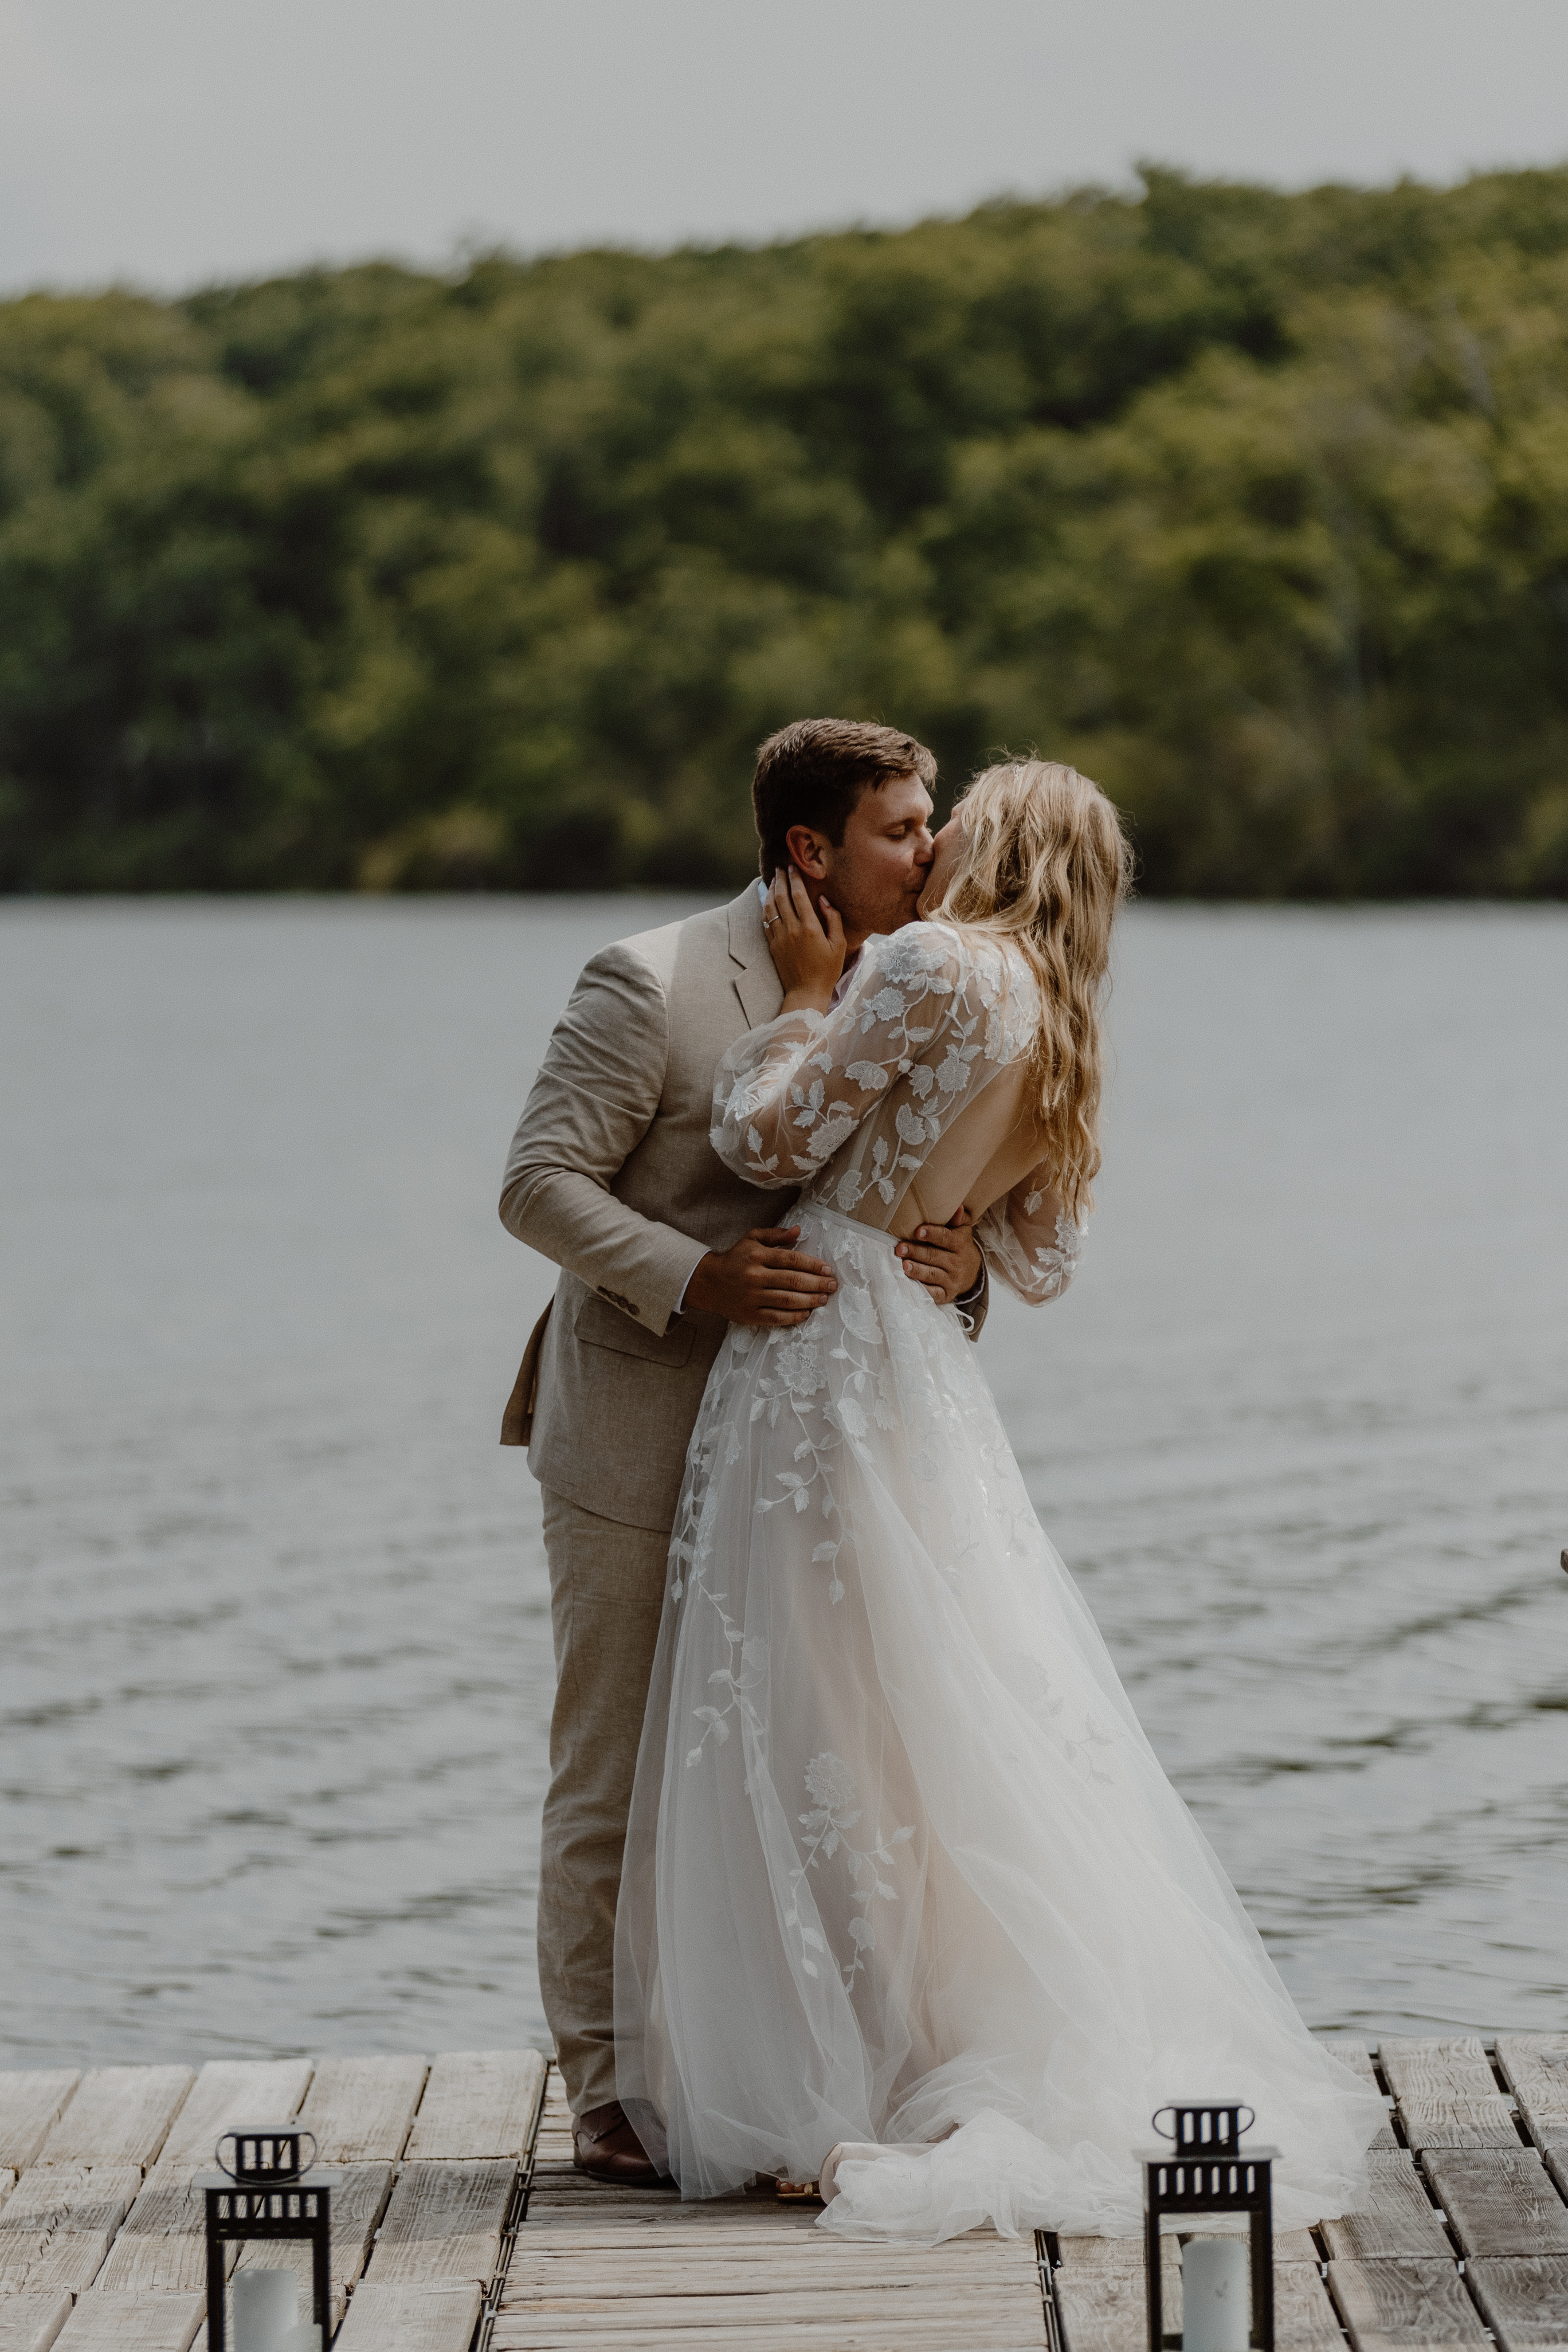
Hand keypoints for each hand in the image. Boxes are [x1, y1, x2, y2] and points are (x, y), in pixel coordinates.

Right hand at [683, 1225, 838, 1326]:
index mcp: (757, 1256)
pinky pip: (776, 1317)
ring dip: (810, 1300)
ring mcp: (751, 1297)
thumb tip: (799, 1230)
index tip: (827, 1270)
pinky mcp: (748, 1315)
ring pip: (787, 1300)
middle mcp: (754, 1276)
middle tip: (832, 1286)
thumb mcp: (752, 1239)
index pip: (792, 1260)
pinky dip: (793, 1317)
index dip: (813, 1265)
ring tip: (824, 1299)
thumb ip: (776, 1235)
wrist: (708, 1282)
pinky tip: (806, 1313)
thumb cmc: (736, 1258)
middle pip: (793, 1281)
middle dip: (817, 1284)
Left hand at [762, 867, 844, 1012]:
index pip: (798, 895)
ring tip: (773, 880)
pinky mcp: (772, 945)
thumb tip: (823, 899)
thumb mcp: (839, 944)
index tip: (793, 866)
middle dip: (780, 879)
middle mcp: (791, 929)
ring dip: (770, 891)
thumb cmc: (827, 970)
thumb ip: (833, 919)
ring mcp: (779, 937)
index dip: (794, 878)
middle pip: (781, 897)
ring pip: (770, 907)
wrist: (806, 992)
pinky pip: (766, 921)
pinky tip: (767, 900)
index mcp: (810, 927)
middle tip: (780, 867)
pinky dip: (765, 907)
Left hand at [894, 1206, 982, 1305]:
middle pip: (934, 1256)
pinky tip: (910, 1285)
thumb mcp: (962, 1231)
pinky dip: (922, 1290)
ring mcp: (951, 1280)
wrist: (971, 1273)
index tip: (918, 1231)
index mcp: (960, 1245)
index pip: (946, 1238)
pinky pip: (933, 1293)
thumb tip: (957, 1207)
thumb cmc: (959, 1247)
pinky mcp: (946, 1294)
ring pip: (932, 1275)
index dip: (932, 1234)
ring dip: (917, 1270)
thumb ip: (959, 1219)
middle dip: (916, 1252)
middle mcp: (957, 1263)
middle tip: (900, 1248)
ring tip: (904, 1265)